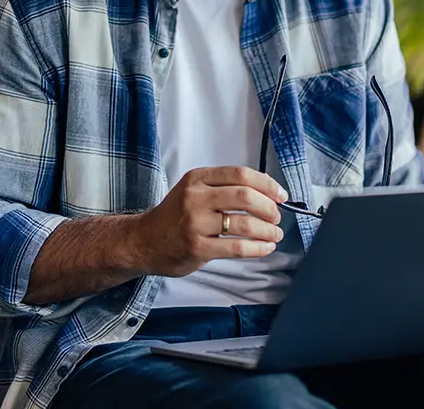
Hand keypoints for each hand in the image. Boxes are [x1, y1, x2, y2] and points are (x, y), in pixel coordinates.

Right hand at [132, 166, 288, 277]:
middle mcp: (196, 197)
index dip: (266, 184)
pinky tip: (265, 248)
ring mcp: (195, 223)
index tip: (280, 194)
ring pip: (244, 223)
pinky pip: (236, 247)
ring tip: (275, 234)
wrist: (143, 241)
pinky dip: (257, 248)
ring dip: (267, 230)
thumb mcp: (193, 190)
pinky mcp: (197, 247)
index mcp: (197, 178)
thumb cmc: (174, 216)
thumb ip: (222, 187)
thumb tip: (265, 193)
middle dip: (269, 207)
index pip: (240, 174)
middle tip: (277, 216)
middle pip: (245, 196)